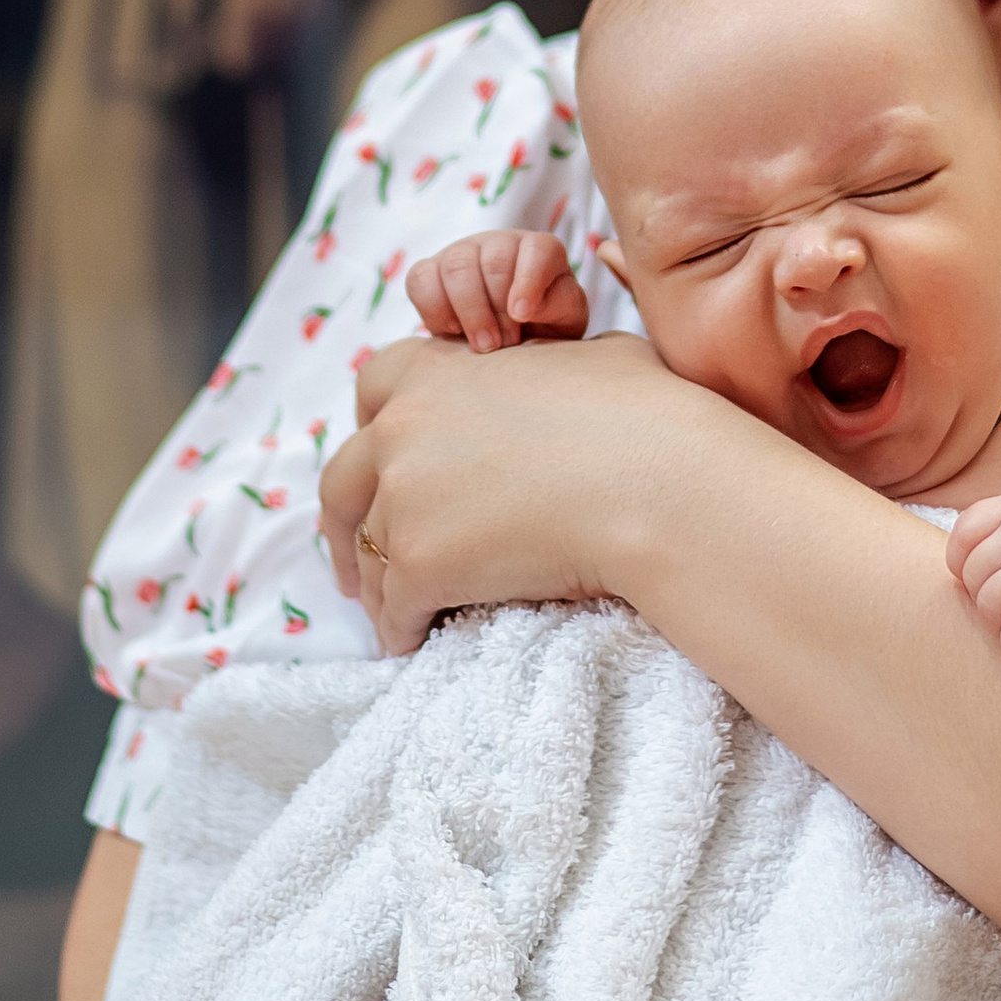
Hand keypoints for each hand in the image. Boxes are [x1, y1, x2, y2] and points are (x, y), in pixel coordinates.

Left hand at [321, 331, 698, 649]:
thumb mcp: (594, 357)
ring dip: (379, 587)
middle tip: (358, 560)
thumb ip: (550, 364)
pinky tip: (414, 643)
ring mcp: (405, 500)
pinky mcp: (421, 565)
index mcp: (435, 373)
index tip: (379, 464)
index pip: (372, 389)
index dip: (373, 430)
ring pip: (371, 557)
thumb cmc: (646, 416)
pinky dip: (401, 629)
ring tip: (393, 614)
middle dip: (346, 525)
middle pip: (342, 484)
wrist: (657, 484)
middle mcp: (402, 430)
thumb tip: (569, 373)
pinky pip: (395, 610)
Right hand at [406, 229, 590, 350]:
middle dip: (497, 309)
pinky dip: (435, 310)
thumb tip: (524, 307)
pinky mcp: (429, 270)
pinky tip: (453, 331)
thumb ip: (559, 305)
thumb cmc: (543, 326)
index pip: (538, 250)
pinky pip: (420, 279)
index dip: (529, 281)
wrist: (507, 339)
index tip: (522, 315)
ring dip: (469, 311)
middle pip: (494, 260)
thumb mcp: (565, 320)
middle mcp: (501, 243)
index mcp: (540, 251)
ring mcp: (462, 252)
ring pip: (457, 266)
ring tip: (483, 346)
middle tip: (504, 344)